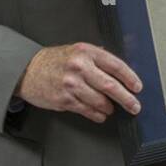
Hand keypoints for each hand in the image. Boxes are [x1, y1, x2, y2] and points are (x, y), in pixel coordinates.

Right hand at [16, 42, 141, 123]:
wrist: (28, 71)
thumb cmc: (54, 61)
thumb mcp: (76, 51)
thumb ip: (97, 57)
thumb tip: (120, 71)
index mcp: (86, 52)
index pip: (115, 65)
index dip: (130, 78)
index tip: (137, 87)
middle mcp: (79, 67)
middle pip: (111, 86)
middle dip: (126, 98)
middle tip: (134, 105)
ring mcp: (71, 84)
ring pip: (100, 101)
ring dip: (110, 108)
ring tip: (111, 108)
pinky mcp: (65, 100)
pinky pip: (88, 110)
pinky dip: (97, 115)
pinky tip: (100, 114)